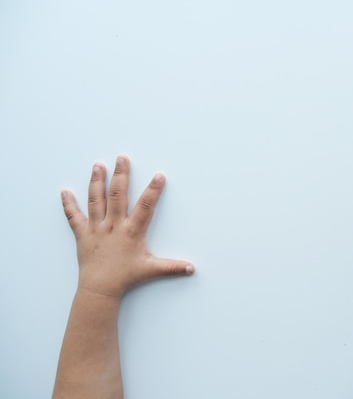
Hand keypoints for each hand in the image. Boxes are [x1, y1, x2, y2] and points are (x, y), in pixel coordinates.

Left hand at [61, 155, 194, 298]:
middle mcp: (114, 226)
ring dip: (96, 182)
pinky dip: (68, 204)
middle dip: (121, 175)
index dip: (153, 190)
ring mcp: (96, 228)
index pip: (146, 206)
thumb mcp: (152, 270)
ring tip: (98, 166)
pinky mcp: (82, 234)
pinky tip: (65, 192)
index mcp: (132, 231)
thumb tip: (192, 268)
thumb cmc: (126, 277)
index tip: (159, 176)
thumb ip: (173, 267)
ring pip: (96, 200)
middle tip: (122, 159)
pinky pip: (74, 216)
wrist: (100, 289)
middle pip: (117, 195)